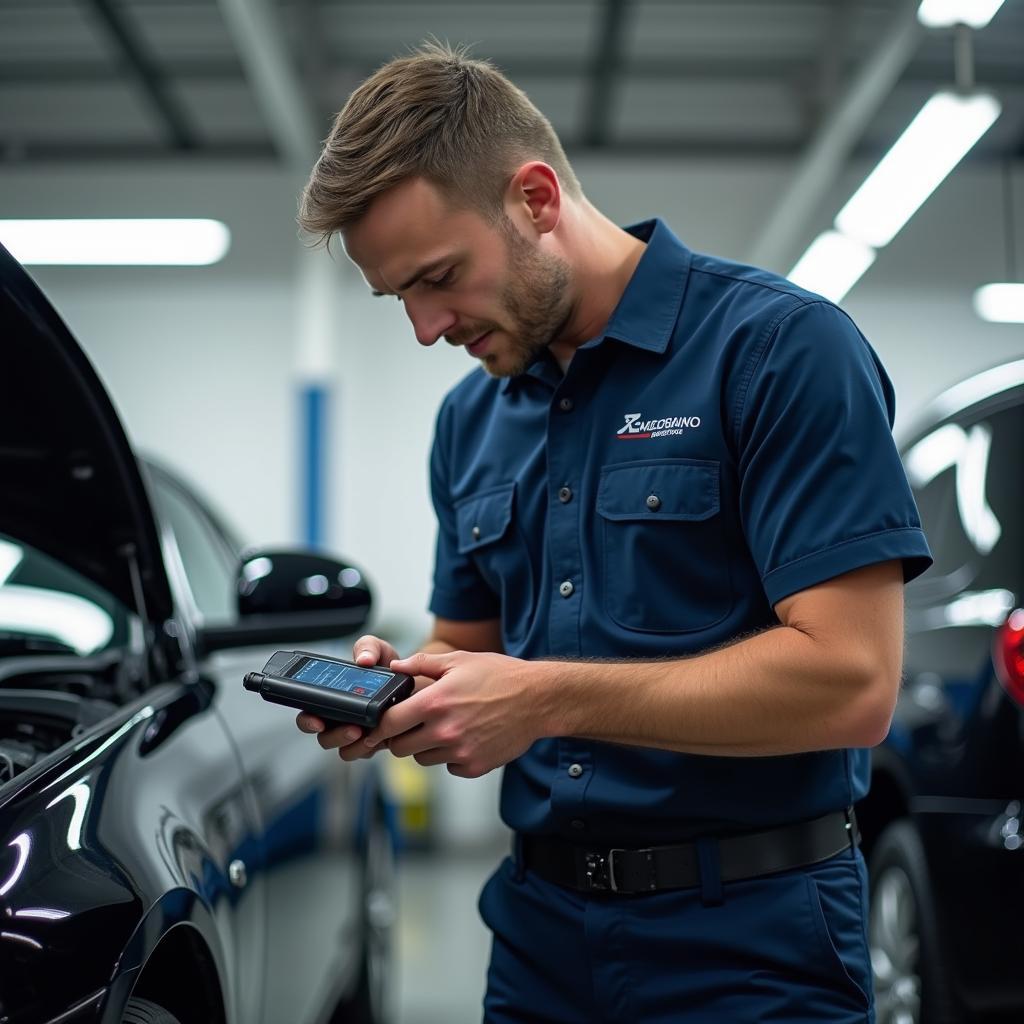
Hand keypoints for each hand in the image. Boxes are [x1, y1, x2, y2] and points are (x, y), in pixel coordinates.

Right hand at [295, 634, 402, 759]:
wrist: (414, 681)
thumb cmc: (388, 666)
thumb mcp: (378, 650)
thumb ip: (367, 647)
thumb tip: (364, 659)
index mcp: (332, 697)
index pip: (309, 714)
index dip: (308, 721)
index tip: (317, 720)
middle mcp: (340, 719)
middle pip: (325, 738)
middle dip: (335, 736)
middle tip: (352, 728)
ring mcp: (356, 733)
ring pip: (344, 750)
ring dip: (352, 744)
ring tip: (364, 731)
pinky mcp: (373, 742)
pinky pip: (365, 753)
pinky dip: (370, 747)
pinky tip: (380, 736)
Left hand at [360, 650, 544, 777]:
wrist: (537, 699)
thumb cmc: (500, 676)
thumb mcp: (459, 660)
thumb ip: (423, 663)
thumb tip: (396, 666)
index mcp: (434, 703)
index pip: (389, 724)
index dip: (380, 724)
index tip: (380, 724)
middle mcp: (444, 731)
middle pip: (400, 748)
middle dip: (401, 737)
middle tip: (414, 725)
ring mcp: (459, 752)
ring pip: (423, 759)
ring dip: (426, 746)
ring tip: (445, 727)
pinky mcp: (474, 766)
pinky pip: (449, 767)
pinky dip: (451, 757)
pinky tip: (465, 738)